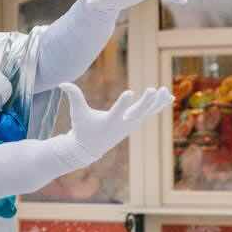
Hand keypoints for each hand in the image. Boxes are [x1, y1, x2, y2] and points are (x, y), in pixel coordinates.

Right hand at [57, 83, 173, 166]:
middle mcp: (123, 124)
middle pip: (137, 112)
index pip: (117, 112)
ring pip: (147, 112)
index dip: (124, 103)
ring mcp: (131, 124)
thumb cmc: (82, 128)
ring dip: (157, 102)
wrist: (89, 148)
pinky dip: (159, 104)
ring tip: (166, 90)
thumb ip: (73, 96)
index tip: (131, 92)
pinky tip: (169, 96)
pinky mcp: (134, 123)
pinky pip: (150, 112)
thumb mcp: (76, 113)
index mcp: (109, 121)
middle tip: (152, 90)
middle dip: (145, 102)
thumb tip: (61, 82)